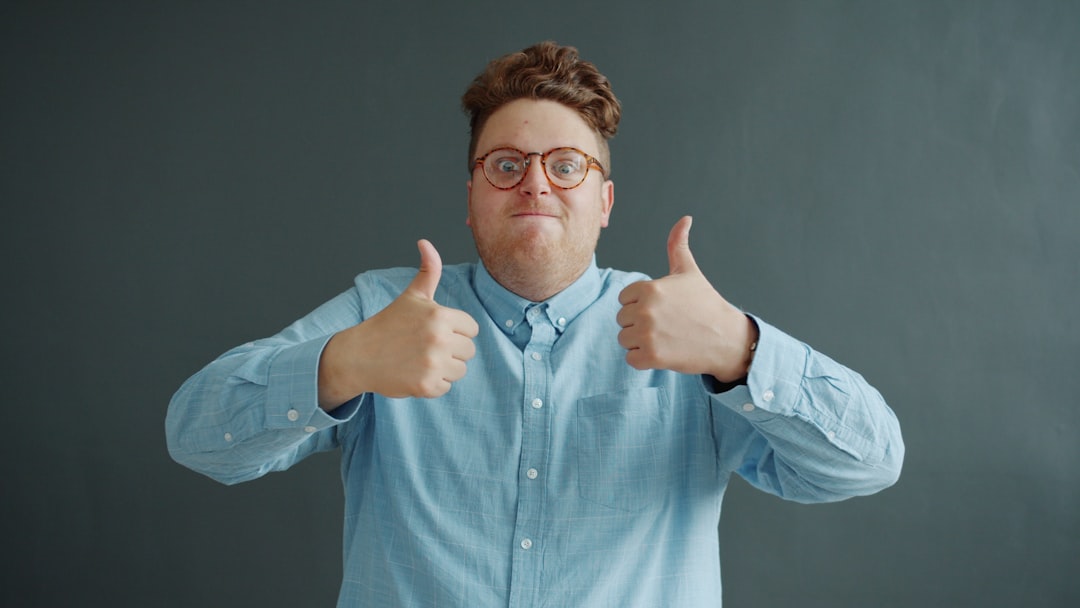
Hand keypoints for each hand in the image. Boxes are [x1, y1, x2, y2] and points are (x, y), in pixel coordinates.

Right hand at [318, 240, 479, 408]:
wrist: (358, 355)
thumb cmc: (388, 324)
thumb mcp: (411, 297)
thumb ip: (428, 271)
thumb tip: (425, 242)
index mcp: (440, 316)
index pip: (472, 329)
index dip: (455, 330)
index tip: (434, 331)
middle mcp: (439, 339)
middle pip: (468, 351)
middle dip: (451, 350)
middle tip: (425, 347)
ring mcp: (433, 364)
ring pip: (460, 370)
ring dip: (444, 368)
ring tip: (420, 360)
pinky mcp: (426, 386)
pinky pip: (446, 387)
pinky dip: (433, 384)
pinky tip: (415, 373)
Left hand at [616, 216, 757, 382]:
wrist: (727, 339)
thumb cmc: (707, 305)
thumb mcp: (689, 272)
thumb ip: (678, 245)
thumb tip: (685, 219)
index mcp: (649, 288)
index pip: (624, 298)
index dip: (641, 304)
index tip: (663, 308)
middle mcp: (645, 310)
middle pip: (622, 319)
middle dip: (640, 323)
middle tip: (667, 325)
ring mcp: (647, 334)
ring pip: (624, 339)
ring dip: (641, 342)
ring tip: (666, 337)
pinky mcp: (651, 357)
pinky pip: (631, 359)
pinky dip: (644, 360)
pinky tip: (665, 351)